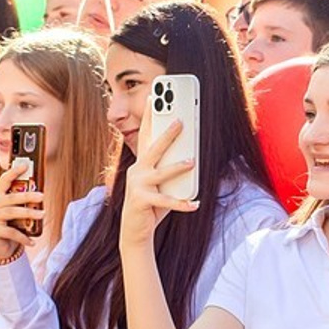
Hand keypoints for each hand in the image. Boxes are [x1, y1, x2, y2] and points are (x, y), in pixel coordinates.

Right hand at [0, 161, 42, 259]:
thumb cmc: (8, 225)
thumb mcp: (14, 212)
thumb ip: (21, 204)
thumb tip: (40, 194)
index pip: (3, 181)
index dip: (14, 172)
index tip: (25, 165)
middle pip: (11, 198)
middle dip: (27, 195)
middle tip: (42, 196)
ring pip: (12, 213)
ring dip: (29, 213)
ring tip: (42, 214)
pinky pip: (11, 233)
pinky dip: (24, 237)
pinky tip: (33, 241)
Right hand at [119, 119, 197, 252]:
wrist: (134, 231)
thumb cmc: (151, 204)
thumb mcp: (162, 184)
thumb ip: (171, 171)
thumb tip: (191, 158)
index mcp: (141, 164)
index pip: (145, 135)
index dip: (149, 116)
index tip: (153, 98)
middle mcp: (137, 171)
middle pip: (153, 148)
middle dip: (167, 133)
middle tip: (181, 120)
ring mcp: (138, 186)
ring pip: (160, 173)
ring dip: (177, 166)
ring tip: (192, 161)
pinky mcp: (142, 201)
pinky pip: (165, 201)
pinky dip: (182, 203)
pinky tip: (194, 204)